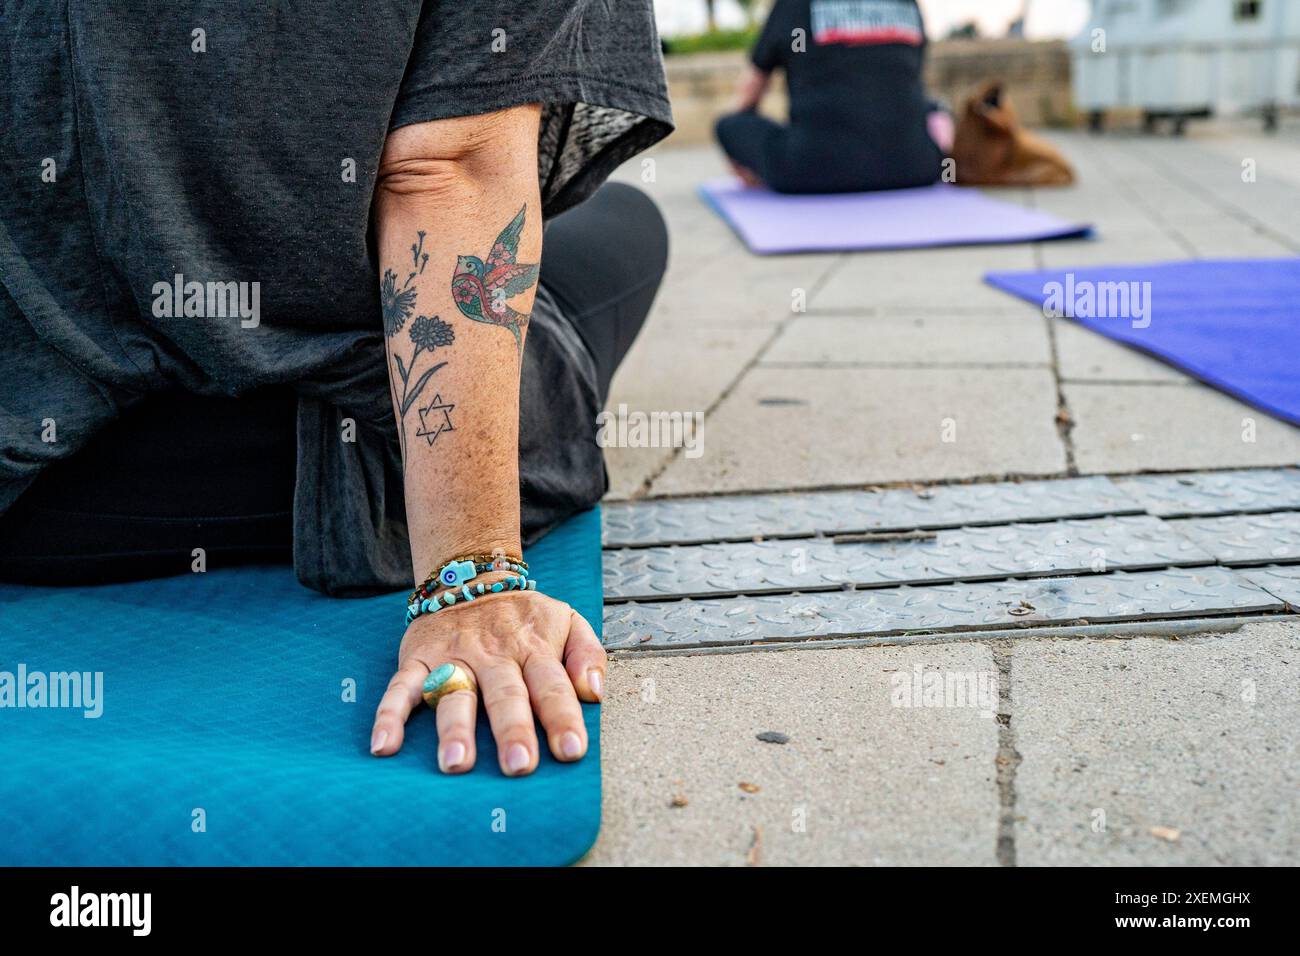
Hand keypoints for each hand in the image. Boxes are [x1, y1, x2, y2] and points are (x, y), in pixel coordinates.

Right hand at [368, 588, 606, 775]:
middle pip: (505, 694)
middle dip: (512, 729)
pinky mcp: (419, 657)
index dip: (562, 717)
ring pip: (454, 692)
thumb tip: (594, 693)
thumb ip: (588, 653)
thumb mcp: (567, 620)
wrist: (470, 574)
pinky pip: (401, 686)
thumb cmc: (523, 616)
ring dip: (454, 727)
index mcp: (534, 647)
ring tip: (457, 762)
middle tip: (518, 765)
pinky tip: (384, 744)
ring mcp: (454, 655)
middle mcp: (494, 654)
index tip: (571, 751)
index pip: (552, 685)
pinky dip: (389, 714)